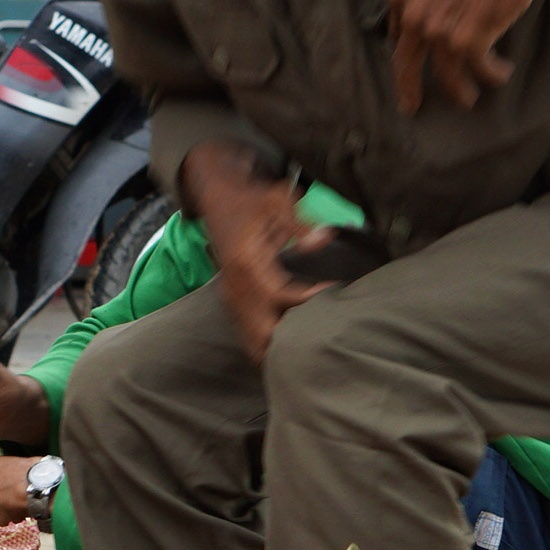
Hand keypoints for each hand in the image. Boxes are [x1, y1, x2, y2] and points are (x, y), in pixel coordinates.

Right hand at [181, 142, 330, 363]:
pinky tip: (283, 347)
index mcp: (246, 262)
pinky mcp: (231, 296)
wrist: (217, 196)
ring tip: (303, 353)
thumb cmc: (251, 198)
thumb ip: (300, 224)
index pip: (279, 295)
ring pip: (249, 335)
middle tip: (319, 341)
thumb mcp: (277, 200)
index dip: (308, 299)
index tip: (333, 291)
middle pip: (259, 330)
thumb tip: (326, 238)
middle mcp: (234, 283)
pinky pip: (245, 329)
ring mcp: (230, 292)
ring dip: (274, 348)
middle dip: (287, 342)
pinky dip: (263, 341)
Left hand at [385, 0, 547, 112]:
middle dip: (408, 88)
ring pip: (445, 74)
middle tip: (411, 105)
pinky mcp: (469, 40)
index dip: (406, 51)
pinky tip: (500, 73)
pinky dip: (492, 74)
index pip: (398, 32)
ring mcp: (439, 29)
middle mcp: (414, 13)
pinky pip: (478, 69)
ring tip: (467, 98)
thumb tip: (421, 6)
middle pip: (406, 62)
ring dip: (459, 90)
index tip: (410, 65)